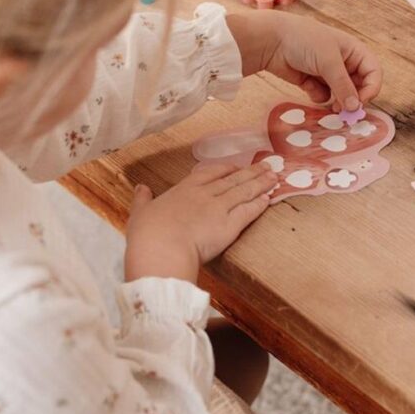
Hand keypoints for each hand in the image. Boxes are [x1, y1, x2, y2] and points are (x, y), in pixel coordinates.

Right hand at [124, 162, 277, 282]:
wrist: (161, 249)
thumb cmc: (147, 234)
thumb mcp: (139, 213)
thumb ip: (142, 199)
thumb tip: (140, 188)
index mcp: (183, 190)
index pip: (209, 173)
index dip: (226, 169)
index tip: (236, 167)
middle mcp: (204, 195)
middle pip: (232, 179)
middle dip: (251, 172)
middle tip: (267, 165)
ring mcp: (218, 208)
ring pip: (244, 191)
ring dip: (261, 183)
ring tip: (275, 176)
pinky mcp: (230, 225)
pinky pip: (248, 211)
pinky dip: (259, 204)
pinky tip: (269, 198)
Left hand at [226, 10, 381, 111]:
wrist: (270, 40)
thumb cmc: (304, 41)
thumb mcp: (328, 62)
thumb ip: (344, 86)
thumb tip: (355, 107)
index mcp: (354, 51)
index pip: (373, 73)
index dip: (371, 88)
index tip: (360, 102)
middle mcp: (344, 62)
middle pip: (359, 86)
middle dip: (353, 99)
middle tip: (345, 112)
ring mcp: (327, 72)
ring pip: (341, 94)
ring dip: (337, 102)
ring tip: (332, 107)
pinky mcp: (313, 81)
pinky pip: (324, 96)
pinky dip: (319, 96)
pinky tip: (308, 87)